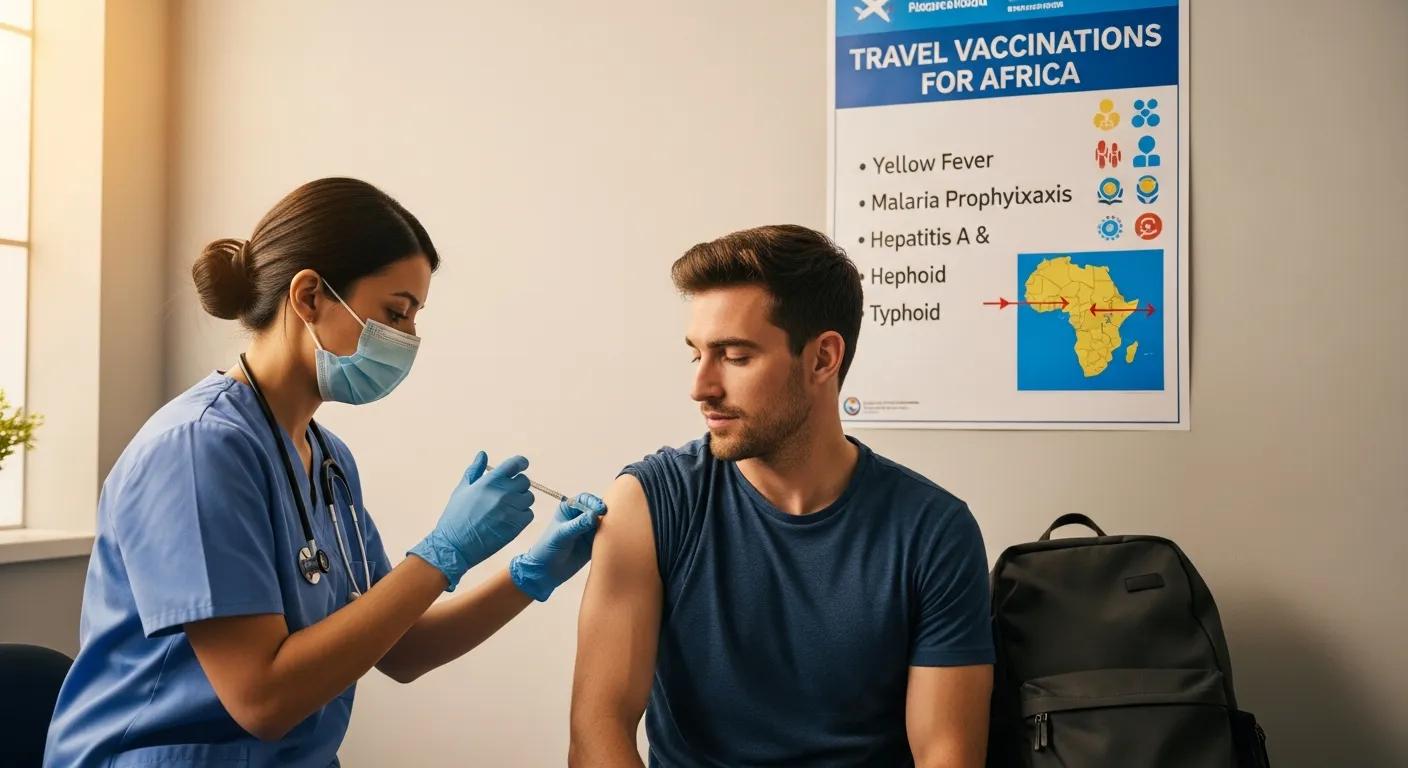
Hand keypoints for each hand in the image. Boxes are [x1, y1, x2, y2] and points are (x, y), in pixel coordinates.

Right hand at [409, 453, 533, 590]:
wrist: (454, 546)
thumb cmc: (455, 517)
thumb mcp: (462, 490)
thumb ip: (474, 470)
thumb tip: (483, 454)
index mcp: (490, 481)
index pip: (515, 464)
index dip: (521, 463)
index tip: (522, 465)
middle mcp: (503, 492)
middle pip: (525, 482)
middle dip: (518, 486)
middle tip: (507, 495)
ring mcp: (511, 509)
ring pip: (528, 498)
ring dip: (521, 502)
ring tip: (506, 509)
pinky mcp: (516, 525)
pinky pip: (529, 514)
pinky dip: (522, 516)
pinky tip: (509, 520)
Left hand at [509, 493, 606, 600]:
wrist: (547, 572)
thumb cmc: (548, 549)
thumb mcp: (561, 534)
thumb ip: (578, 525)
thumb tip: (594, 515)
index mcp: (569, 509)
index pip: (585, 499)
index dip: (594, 502)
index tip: (600, 510)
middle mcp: (580, 517)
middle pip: (597, 510)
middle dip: (604, 513)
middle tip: (609, 520)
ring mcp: (588, 530)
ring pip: (603, 523)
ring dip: (608, 526)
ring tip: (610, 531)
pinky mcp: (594, 543)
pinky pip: (605, 537)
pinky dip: (609, 538)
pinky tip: (610, 541)